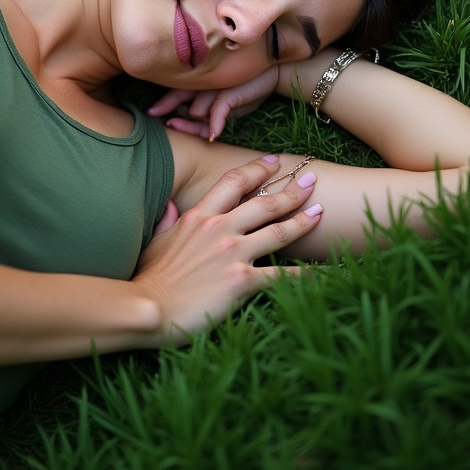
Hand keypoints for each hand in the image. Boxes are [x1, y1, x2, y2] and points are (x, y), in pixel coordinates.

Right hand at [132, 155, 321, 345]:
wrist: (147, 307)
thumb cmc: (149, 278)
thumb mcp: (155, 241)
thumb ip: (167, 220)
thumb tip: (170, 205)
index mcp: (199, 216)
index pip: (234, 182)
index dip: (257, 168)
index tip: (274, 161)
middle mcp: (219, 228)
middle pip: (264, 202)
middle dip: (291, 189)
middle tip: (311, 179)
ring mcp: (232, 253)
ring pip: (278, 231)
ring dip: (303, 221)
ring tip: (320, 212)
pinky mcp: (242, 281)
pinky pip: (282, 275)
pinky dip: (306, 274)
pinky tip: (322, 272)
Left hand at [147, 66, 281, 140]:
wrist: (274, 72)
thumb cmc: (247, 88)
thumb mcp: (228, 102)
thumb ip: (210, 110)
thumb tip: (192, 117)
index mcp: (202, 83)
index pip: (178, 92)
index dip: (164, 103)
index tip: (151, 112)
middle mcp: (206, 83)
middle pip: (181, 98)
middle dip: (168, 110)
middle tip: (159, 119)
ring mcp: (217, 86)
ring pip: (197, 109)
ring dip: (195, 123)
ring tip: (186, 127)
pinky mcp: (231, 92)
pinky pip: (219, 111)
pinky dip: (216, 124)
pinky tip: (212, 137)